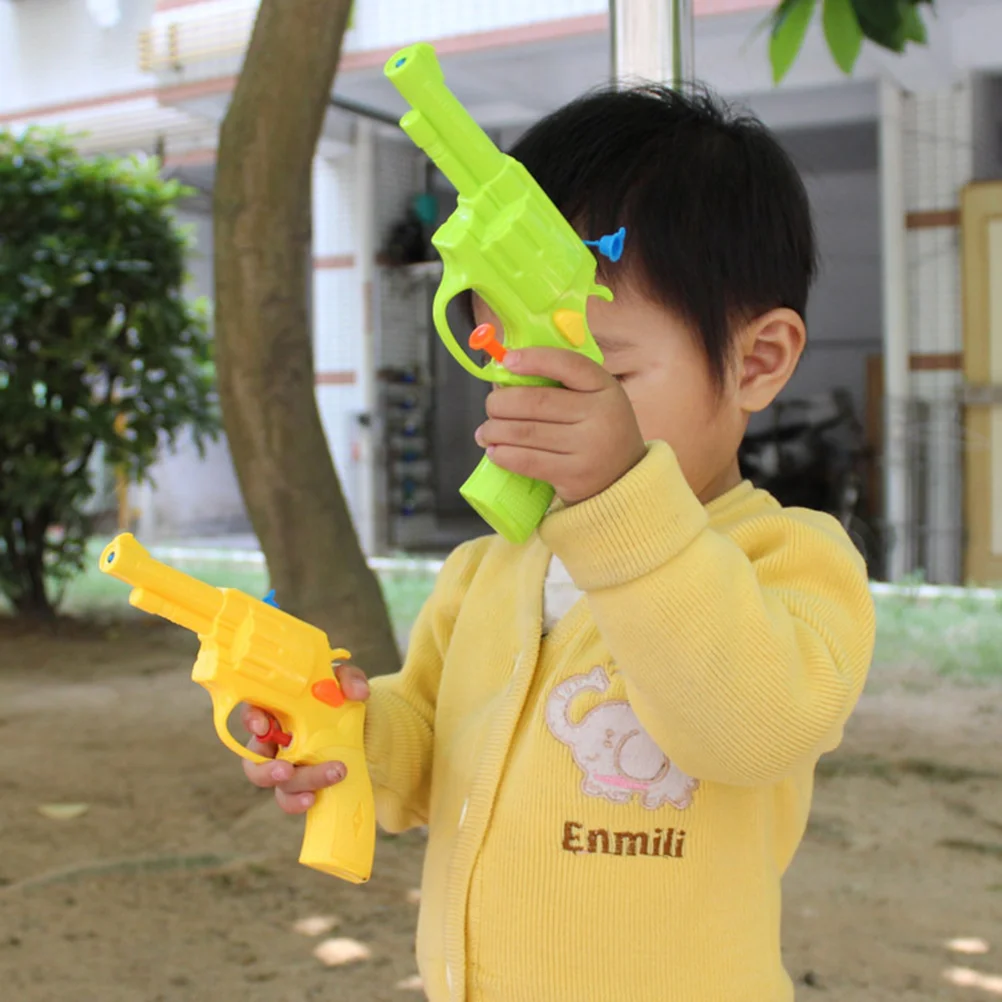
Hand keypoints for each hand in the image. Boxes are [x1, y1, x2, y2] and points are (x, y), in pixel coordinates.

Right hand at [240, 662, 370, 814]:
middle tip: (286, 770)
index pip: (253, 712)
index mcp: (278, 709)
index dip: (252, 720)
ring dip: (298, 784)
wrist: (364, 728)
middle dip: (266, 768)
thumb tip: (357, 692)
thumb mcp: (346, 682)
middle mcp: (276, 739)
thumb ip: (350, 679)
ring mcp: (287, 764)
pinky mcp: (302, 783)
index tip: (263, 726)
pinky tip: (314, 800)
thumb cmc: (342, 699)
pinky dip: (298, 802)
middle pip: (256, 758)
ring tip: (329, 776)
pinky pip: (291, 799)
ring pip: (278, 782)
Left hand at [474, 347, 646, 504]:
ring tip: (484, 432)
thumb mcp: (594, 400)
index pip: (568, 365)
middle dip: (502, 402)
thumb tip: (505, 379)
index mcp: (605, 387)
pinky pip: (528, 461)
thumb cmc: (597, 430)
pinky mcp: (574, 475)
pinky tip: (494, 451)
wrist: (623, 477)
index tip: (508, 360)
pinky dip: (504, 455)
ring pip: (526, 432)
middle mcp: (600, 415)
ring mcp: (588, 447)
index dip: (535, 360)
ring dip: (495, 430)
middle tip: (490, 406)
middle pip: (536, 402)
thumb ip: (561, 385)